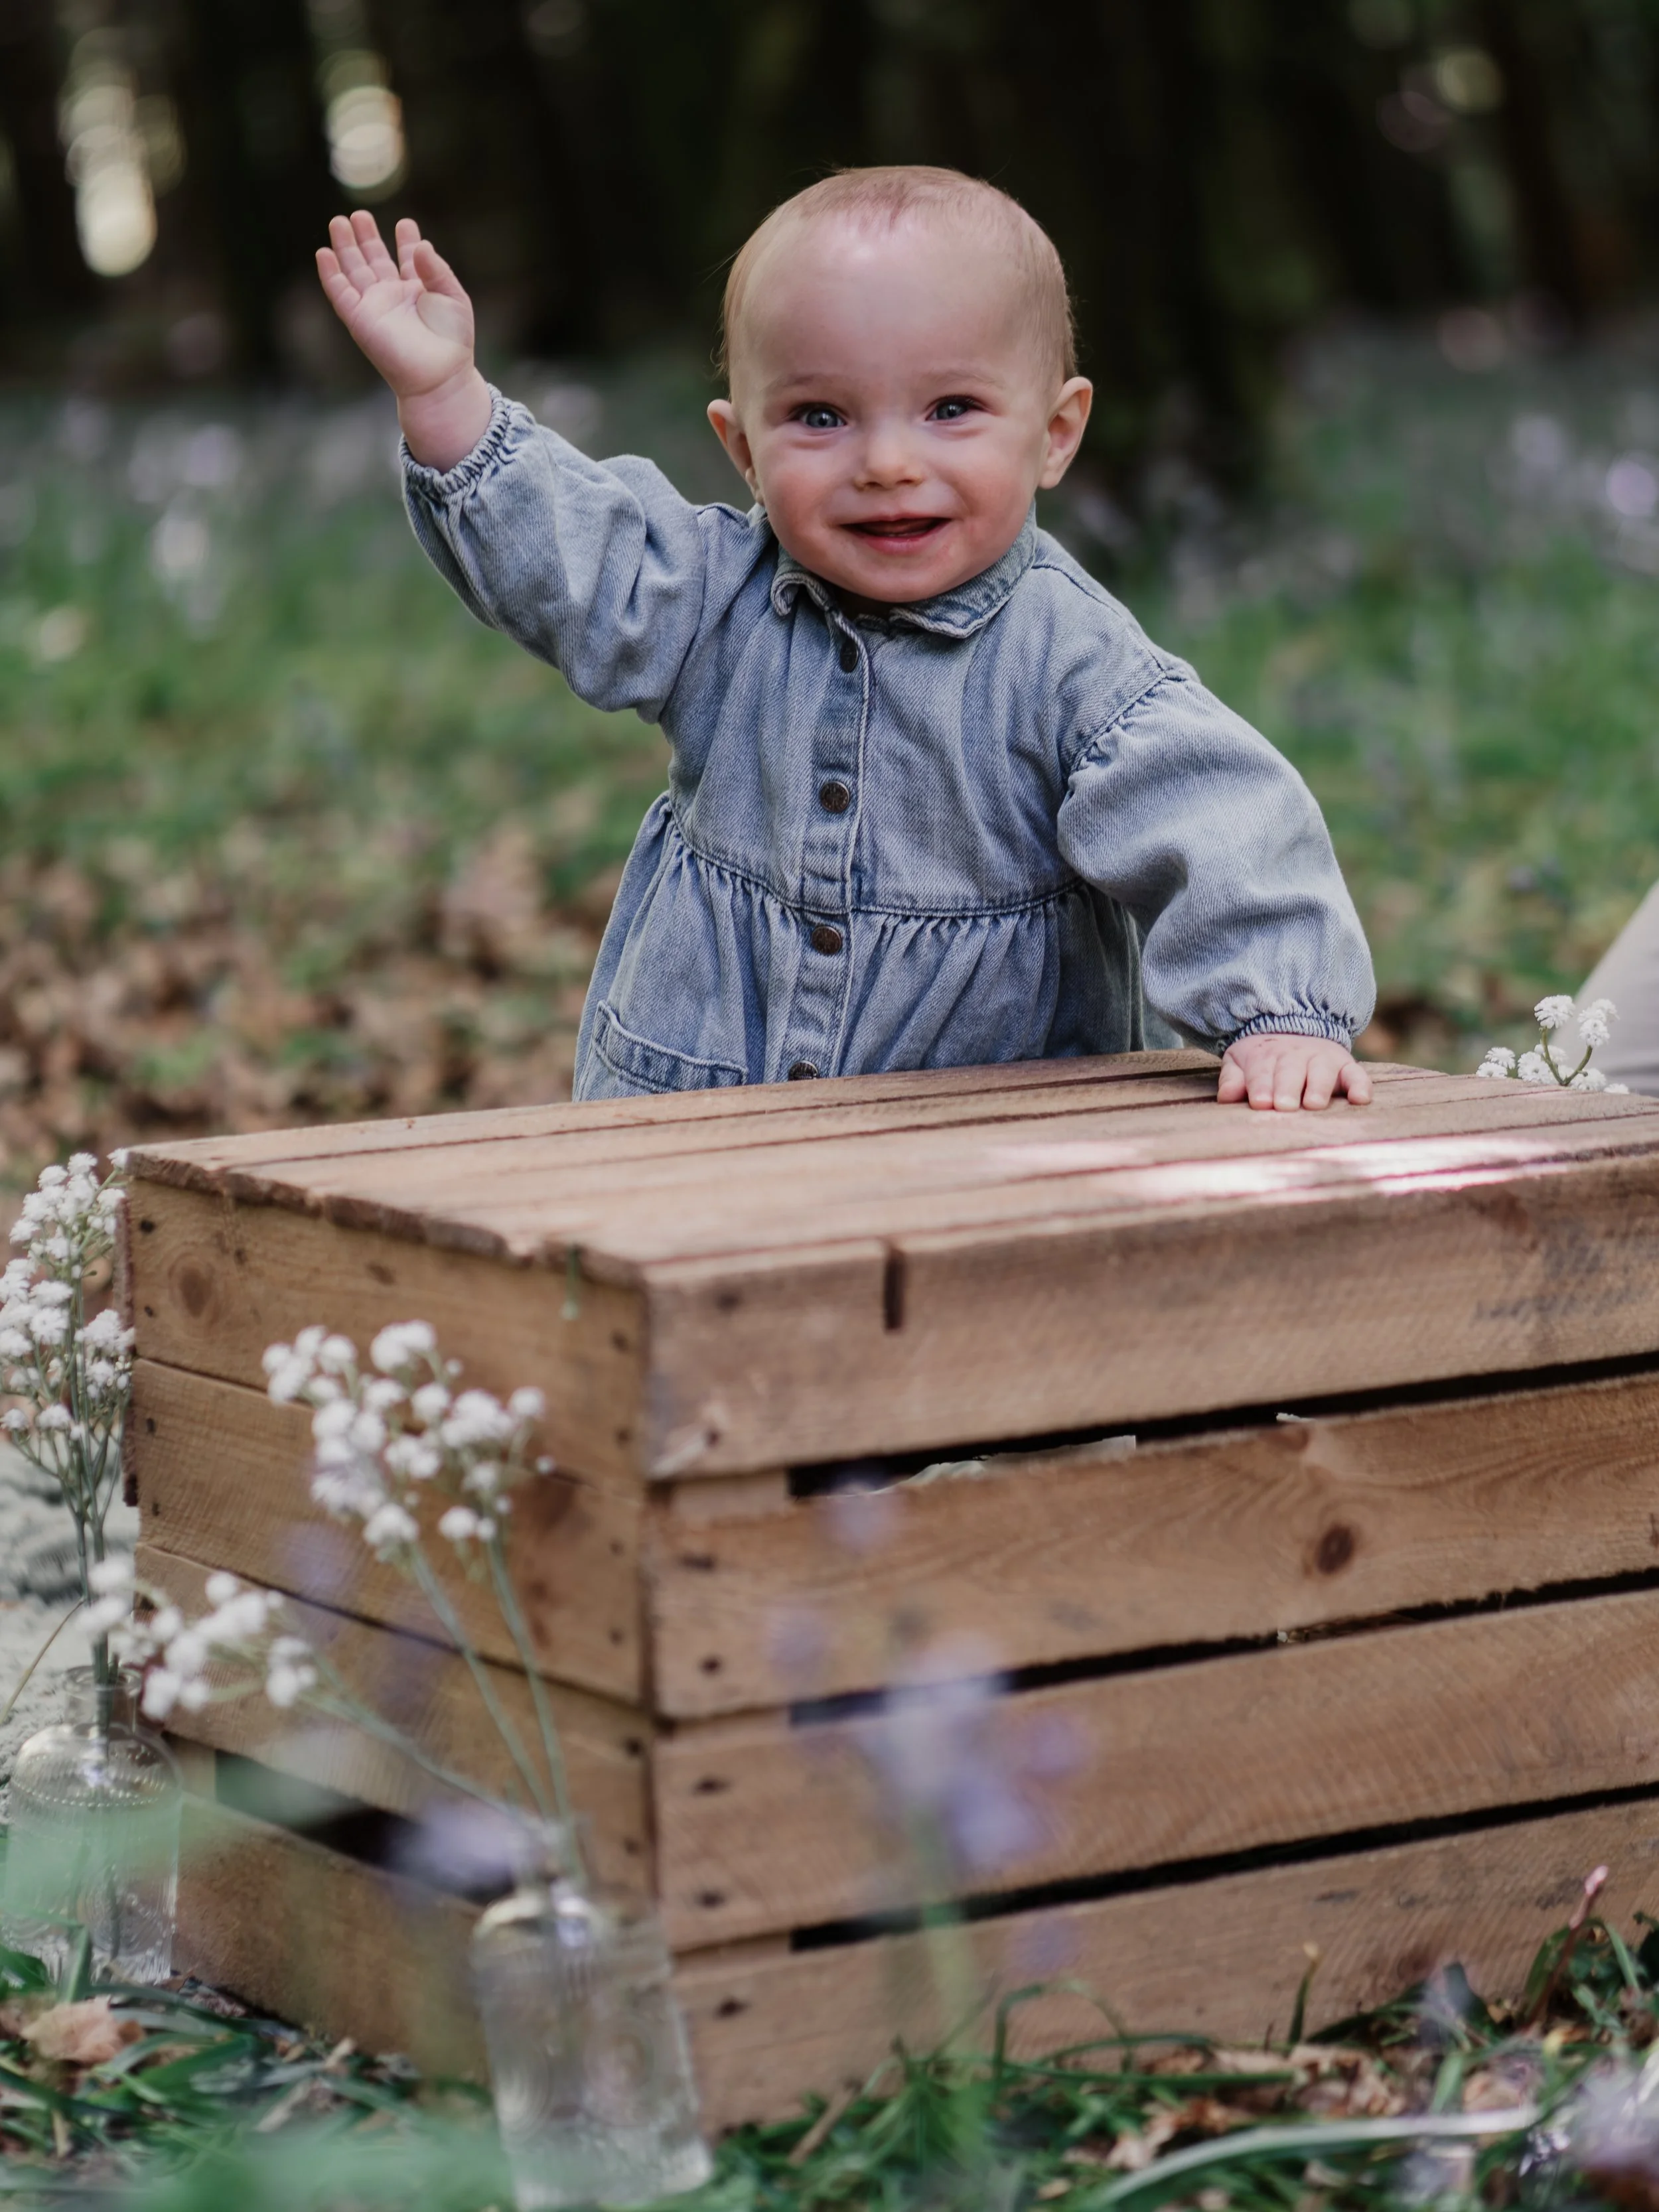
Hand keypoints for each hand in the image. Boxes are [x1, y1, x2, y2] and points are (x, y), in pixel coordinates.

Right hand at [316, 212, 491, 469]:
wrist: (441, 375)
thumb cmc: (453, 341)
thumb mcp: (453, 298)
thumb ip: (437, 269)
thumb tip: (420, 243)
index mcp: (418, 290)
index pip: (408, 258)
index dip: (406, 240)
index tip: (406, 224)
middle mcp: (394, 296)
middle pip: (375, 259)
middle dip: (367, 237)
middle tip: (360, 214)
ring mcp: (375, 307)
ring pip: (354, 270)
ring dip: (346, 247)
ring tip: (340, 221)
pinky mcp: (360, 320)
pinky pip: (340, 294)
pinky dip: (330, 274)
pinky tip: (324, 253)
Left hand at [1217, 1033, 1372, 1111]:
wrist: (1295, 1027)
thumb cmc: (1263, 1060)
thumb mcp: (1240, 1062)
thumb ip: (1233, 1079)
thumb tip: (1226, 1096)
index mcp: (1267, 1057)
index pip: (1261, 1072)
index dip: (1260, 1086)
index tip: (1260, 1102)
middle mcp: (1296, 1056)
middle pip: (1291, 1072)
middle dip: (1287, 1089)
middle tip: (1284, 1106)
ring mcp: (1322, 1059)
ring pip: (1321, 1072)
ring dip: (1318, 1087)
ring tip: (1314, 1104)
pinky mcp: (1346, 1066)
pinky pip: (1357, 1074)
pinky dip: (1360, 1085)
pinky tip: (1360, 1099)